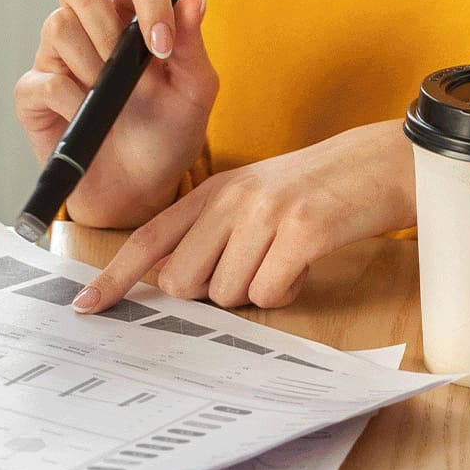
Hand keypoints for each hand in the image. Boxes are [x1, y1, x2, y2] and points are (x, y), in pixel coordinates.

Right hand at [13, 0, 217, 228]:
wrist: (139, 192)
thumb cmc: (168, 136)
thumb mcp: (194, 94)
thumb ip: (192, 45)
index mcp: (133, 18)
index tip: (161, 43)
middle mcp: (91, 29)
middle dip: (103, 22)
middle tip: (124, 64)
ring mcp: (58, 58)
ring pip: (57, 26)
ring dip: (91, 68)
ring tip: (110, 101)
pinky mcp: (34, 93)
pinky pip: (42, 79)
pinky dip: (70, 102)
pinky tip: (87, 119)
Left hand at [71, 120, 415, 314]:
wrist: (382, 163)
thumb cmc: (318, 189)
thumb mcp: (254, 199)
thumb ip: (211, 231)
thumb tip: (171, 280)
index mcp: (213, 191)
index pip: (148, 239)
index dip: (115, 277)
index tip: (87, 306)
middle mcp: (230, 199)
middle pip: (183, 281)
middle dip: (212, 290)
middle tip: (251, 268)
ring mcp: (265, 213)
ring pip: (226, 292)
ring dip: (257, 290)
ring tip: (285, 257)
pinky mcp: (301, 231)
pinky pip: (269, 291)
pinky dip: (288, 290)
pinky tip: (305, 263)